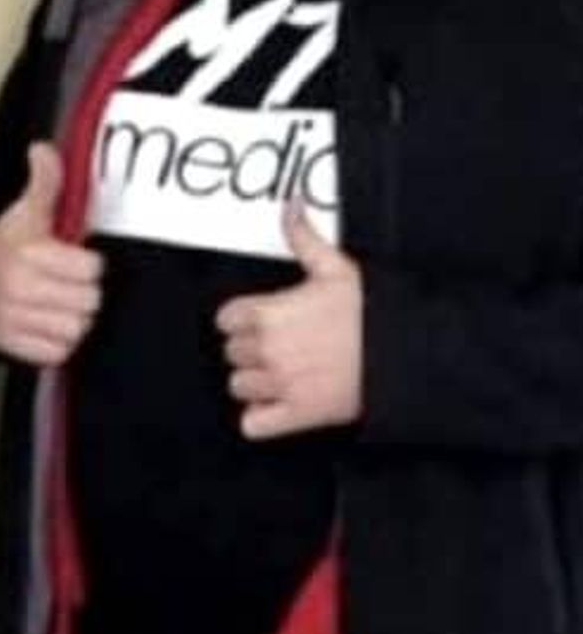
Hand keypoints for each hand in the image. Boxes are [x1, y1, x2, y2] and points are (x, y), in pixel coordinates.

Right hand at [0, 142, 103, 365]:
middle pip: (89, 301)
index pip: (92, 269)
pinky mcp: (12, 345)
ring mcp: (14, 319)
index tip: (71, 260)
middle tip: (65, 283)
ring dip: (73, 318)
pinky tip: (47, 323)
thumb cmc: (1, 248)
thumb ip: (43, 182)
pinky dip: (58, 342)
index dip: (86, 264)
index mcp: (27, 254)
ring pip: (77, 328)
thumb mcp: (23, 213)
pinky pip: (59, 351)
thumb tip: (43, 149)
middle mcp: (19, 288)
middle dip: (82, 292)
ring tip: (57, 304)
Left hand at [217, 203, 362, 439]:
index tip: (261, 321)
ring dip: (255, 383)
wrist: (409, 354)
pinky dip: (260, 419)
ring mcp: (280, 384)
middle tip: (280, 347)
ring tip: (282, 374)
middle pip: (232, 352)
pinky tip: (278, 406)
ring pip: (239, 387)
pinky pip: (253, 424)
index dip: (243, 320)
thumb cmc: (374, 312)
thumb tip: (291, 208)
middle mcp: (267, 350)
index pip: (226, 319)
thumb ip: (303, 238)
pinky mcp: (298, 415)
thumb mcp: (336, 267)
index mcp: (268, 314)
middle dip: (251, 350)